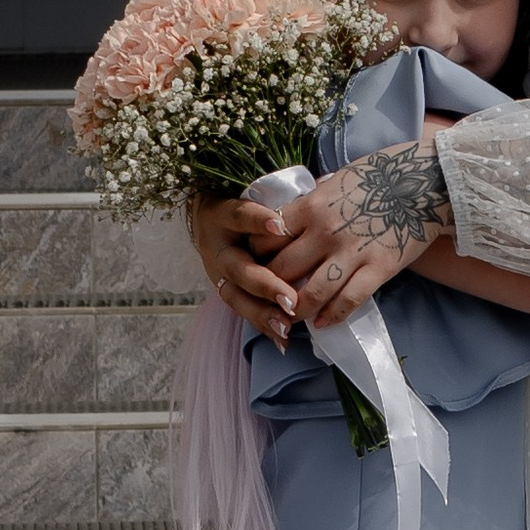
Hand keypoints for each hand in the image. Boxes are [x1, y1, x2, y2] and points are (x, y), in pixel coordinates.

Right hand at [189, 193, 295, 340]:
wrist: (209, 220)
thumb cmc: (244, 204)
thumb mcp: (253, 194)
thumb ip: (278, 200)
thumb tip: (319, 188)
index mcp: (222, 215)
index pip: (238, 215)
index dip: (256, 220)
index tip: (279, 224)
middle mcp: (217, 247)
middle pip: (237, 268)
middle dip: (264, 285)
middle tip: (290, 299)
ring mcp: (218, 273)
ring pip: (236, 297)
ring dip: (262, 313)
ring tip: (286, 326)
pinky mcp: (226, 291)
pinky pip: (244, 311)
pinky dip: (264, 326)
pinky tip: (283, 341)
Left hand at [260, 141, 452, 325]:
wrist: (426, 178)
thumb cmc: (380, 173)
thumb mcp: (335, 179)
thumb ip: (312, 203)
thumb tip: (290, 218)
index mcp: (312, 206)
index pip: (267, 237)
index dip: (257, 253)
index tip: (258, 262)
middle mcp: (326, 231)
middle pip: (283, 269)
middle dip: (270, 287)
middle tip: (268, 296)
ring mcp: (353, 252)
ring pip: (312, 293)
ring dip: (296, 310)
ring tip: (291, 318)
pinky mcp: (379, 268)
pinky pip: (349, 300)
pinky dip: (332, 316)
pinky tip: (323, 323)